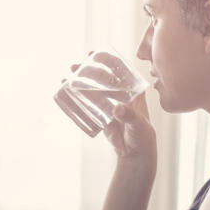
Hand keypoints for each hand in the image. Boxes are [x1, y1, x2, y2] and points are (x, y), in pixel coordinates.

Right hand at [63, 51, 156, 165]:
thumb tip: (117, 109)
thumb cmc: (143, 136)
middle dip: (88, 69)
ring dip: (80, 81)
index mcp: (133, 91)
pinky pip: (88, 104)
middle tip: (75, 66)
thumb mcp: (139, 125)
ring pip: (94, 89)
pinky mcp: (101, 115)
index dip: (107, 60)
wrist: (135, 154)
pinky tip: (67, 91)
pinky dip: (78, 97)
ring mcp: (110, 104)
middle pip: (103, 77)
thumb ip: (130, 117)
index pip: (120, 70)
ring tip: (67, 77)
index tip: (94, 54)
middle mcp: (121, 94)